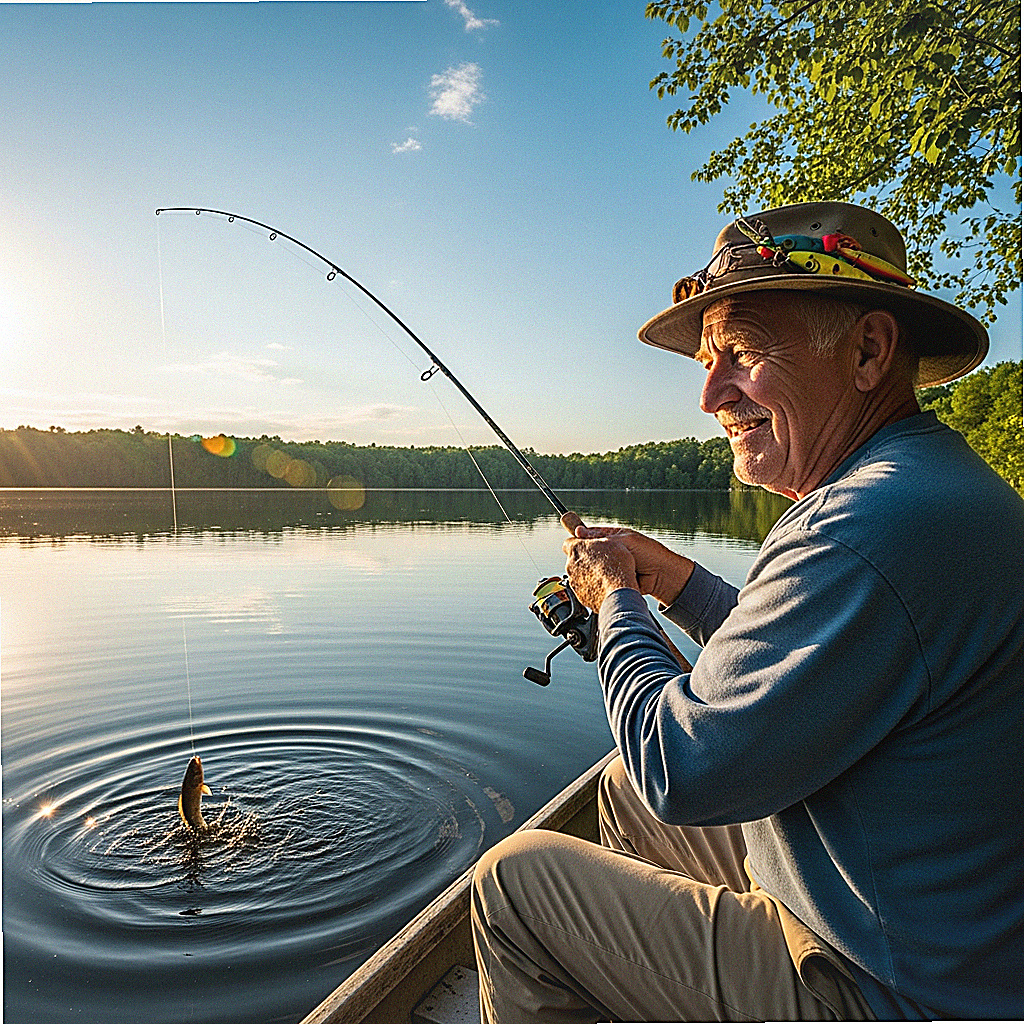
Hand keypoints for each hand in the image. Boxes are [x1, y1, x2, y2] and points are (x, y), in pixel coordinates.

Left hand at [562, 530, 637, 612]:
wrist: (618, 593)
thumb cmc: (616, 565)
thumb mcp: (609, 540)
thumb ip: (593, 536)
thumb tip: (580, 531)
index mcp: (577, 549)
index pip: (569, 543)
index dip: (579, 543)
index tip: (587, 545)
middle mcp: (571, 566)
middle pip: (574, 560)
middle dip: (585, 560)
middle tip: (601, 561)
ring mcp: (574, 582)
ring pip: (579, 576)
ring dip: (589, 574)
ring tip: (606, 575)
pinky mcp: (580, 596)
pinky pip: (585, 590)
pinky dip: (592, 588)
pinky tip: (605, 587)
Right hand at [564, 526, 693, 608]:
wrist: (662, 576)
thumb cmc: (649, 554)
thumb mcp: (625, 539)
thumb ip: (600, 536)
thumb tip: (578, 532)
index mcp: (609, 539)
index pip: (585, 537)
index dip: (577, 539)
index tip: (571, 544)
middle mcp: (605, 554)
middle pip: (583, 555)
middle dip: (583, 558)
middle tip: (586, 560)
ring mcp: (606, 569)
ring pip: (586, 571)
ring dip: (590, 571)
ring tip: (599, 571)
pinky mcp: (608, 583)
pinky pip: (594, 583)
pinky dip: (596, 583)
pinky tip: (600, 582)